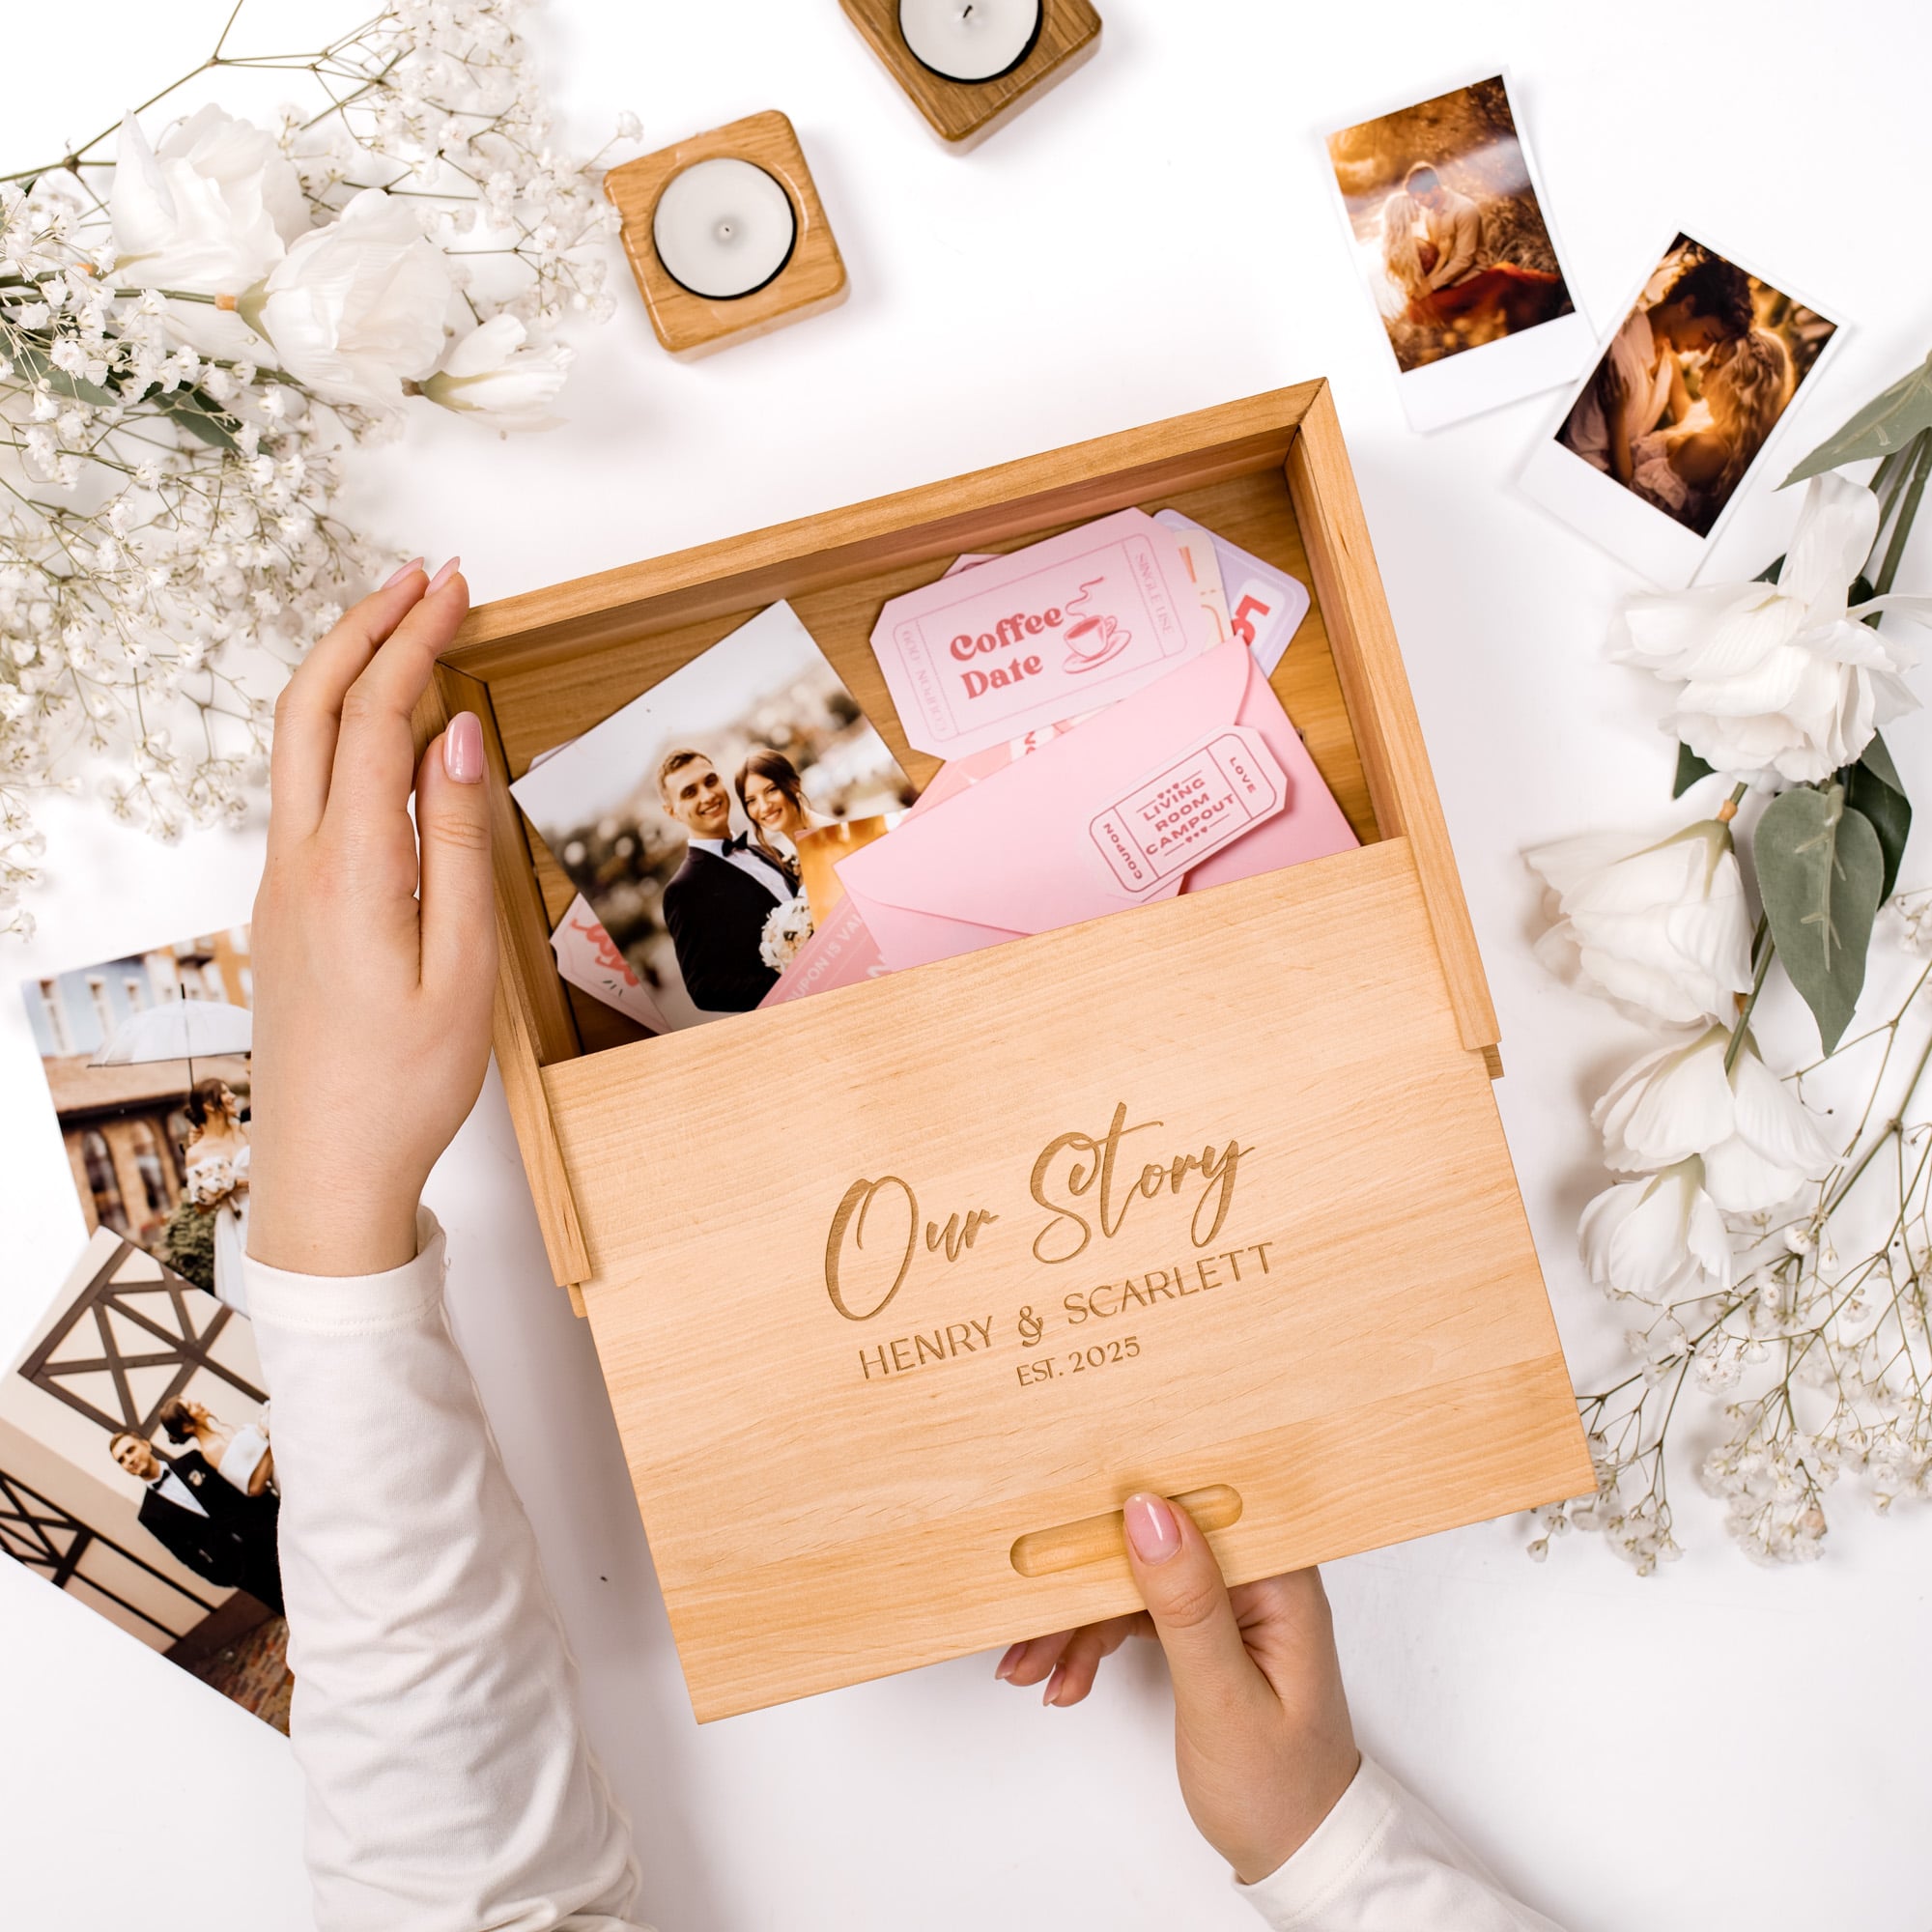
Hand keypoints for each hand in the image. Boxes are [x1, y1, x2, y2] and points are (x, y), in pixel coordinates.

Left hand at [247, 558, 495, 1276]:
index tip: (454, 587)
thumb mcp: (461, 965)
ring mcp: (283, 884)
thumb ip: (457, 842)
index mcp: (349, 870)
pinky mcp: (288, 908)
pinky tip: (380, 734)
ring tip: (400, 629)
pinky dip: (337, 731)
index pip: (373, 718)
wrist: (328, 1170)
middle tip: (421, 578)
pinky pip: (303, 790)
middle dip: (362, 628)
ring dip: (342, 673)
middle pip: (309, 709)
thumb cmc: (404, 1084)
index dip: (412, 639)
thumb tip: (456, 737)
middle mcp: (298, 863)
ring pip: (294, 745)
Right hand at [995, 1494, 1358, 1886]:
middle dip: (1081, 1590)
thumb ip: (1187, 1604)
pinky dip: (1094, 1645)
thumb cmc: (1282, 1789)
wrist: (1300, 1852)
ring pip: (1132, 1583)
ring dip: (1077, 1626)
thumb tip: (1148, 1513)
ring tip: (1031, 1670)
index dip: (1121, 1515)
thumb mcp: (1225, 1699)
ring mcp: (1227, 1602)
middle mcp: (1255, 1576)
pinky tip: (1066, 1678)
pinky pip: (1135, 1614)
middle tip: (1028, 1633)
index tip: (1059, 1539)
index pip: (1190, 1515)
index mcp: (1279, 1577)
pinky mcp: (1202, 1626)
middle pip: (1150, 1549)